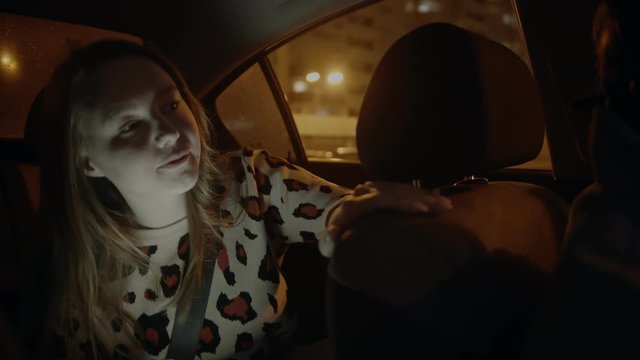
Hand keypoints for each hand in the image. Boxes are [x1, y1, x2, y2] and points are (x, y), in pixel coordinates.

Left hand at [319, 181, 452, 256]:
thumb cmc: (336, 234)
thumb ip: (328, 243)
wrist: (334, 215)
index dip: (401, 203)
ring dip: (425, 195)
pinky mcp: (383, 187)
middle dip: (421, 198)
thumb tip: (332, 237)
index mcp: (353, 204)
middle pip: (396, 192)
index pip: (380, 199)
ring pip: (402, 188)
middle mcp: (364, 191)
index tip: (421, 210)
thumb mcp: (327, 242)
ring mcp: (374, 187)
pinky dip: (421, 192)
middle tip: (443, 208)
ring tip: (446, 205)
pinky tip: (439, 196)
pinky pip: (403, 187)